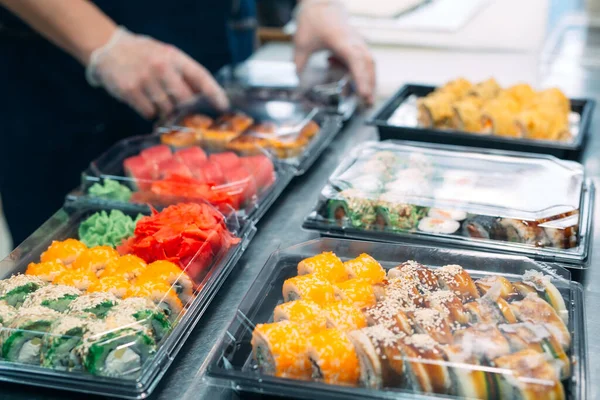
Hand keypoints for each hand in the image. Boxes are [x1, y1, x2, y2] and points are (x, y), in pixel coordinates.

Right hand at [86, 27, 228, 118]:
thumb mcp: (167, 56)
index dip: (214, 93)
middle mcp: (161, 67)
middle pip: (185, 100)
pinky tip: (145, 101)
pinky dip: (150, 112)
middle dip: (187, 109)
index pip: (200, 76)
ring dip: (166, 111)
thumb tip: (207, 99)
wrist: (109, 49)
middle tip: (186, 114)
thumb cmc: (145, 56)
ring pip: (167, 109)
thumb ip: (185, 74)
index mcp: (174, 57)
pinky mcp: (130, 91)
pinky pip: (149, 113)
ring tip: (158, 100)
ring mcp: (145, 79)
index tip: (224, 106)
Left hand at [294, 0, 375, 104]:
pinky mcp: (357, 45)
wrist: (321, 4)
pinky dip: (361, 74)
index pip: (355, 61)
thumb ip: (300, 64)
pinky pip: (363, 61)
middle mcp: (354, 41)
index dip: (361, 78)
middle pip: (367, 65)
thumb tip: (298, 82)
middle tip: (368, 104)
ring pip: (368, 64)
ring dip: (369, 81)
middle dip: (370, 85)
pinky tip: (349, 81)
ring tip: (366, 99)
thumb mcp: (301, 43)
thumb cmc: (314, 20)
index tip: (364, 94)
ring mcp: (357, 42)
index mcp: (341, 40)